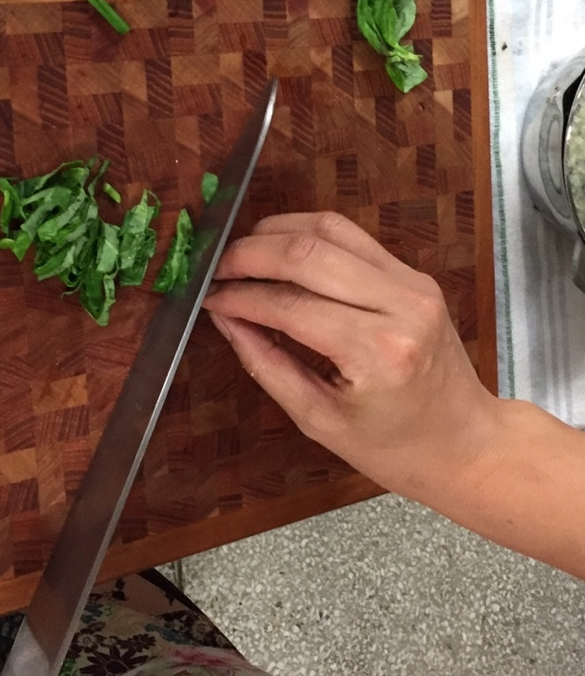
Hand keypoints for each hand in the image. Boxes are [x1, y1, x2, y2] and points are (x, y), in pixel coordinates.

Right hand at [202, 212, 501, 500]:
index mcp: (377, 354)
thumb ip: (266, 363)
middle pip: (307, 253)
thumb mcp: (318, 420)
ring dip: (274, 233)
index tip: (208, 297)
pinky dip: (305, 235)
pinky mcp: (414, 274)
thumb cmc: (393, 447)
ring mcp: (412, 283)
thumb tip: (224, 317)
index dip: (239, 297)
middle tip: (215, 269)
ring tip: (241, 255)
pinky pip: (350, 236)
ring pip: (328, 229)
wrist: (468, 443)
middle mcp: (400, 306)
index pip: (289, 305)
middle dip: (249, 254)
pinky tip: (278, 250)